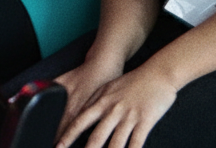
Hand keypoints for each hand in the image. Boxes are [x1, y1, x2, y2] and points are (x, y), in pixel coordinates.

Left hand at [56, 64, 177, 147]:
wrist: (157, 73)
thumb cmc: (132, 81)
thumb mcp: (108, 88)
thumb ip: (95, 102)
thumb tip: (81, 114)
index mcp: (101, 102)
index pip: (80, 122)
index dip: (68, 135)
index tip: (58, 146)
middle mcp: (112, 110)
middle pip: (96, 136)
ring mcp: (128, 116)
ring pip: (115, 144)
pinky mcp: (145, 121)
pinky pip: (136, 143)